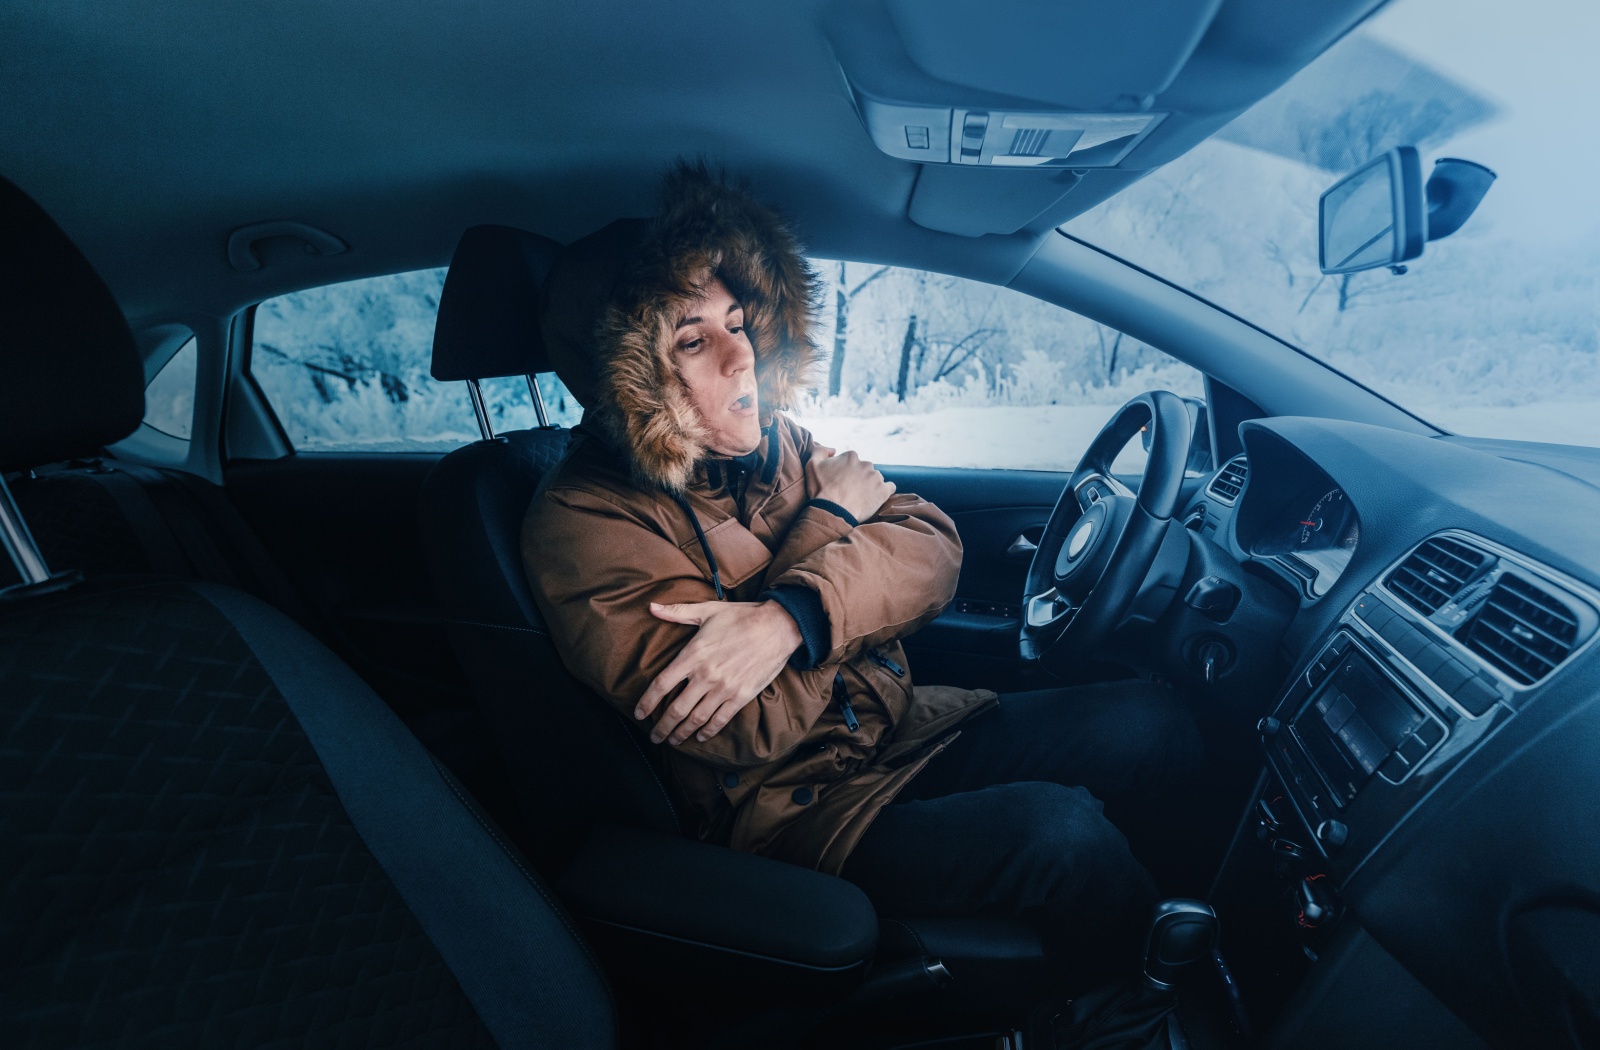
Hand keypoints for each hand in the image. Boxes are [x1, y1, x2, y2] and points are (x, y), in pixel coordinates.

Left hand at [636, 599, 803, 744]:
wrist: (777, 626)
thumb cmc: (742, 617)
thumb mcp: (707, 610)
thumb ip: (677, 612)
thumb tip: (651, 607)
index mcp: (693, 655)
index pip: (662, 684)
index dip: (647, 702)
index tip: (638, 713)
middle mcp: (705, 675)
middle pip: (676, 709)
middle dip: (662, 727)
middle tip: (654, 736)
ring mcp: (724, 688)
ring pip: (696, 719)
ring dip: (682, 733)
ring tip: (673, 740)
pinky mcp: (741, 696)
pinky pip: (720, 719)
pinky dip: (708, 731)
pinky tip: (700, 736)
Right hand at [811, 449, 895, 522]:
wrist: (832, 512)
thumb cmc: (820, 490)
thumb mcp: (811, 465)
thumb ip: (820, 451)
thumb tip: (833, 449)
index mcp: (851, 456)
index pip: (852, 461)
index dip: (846, 471)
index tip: (841, 481)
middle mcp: (866, 463)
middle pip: (865, 469)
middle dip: (859, 477)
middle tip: (851, 491)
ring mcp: (876, 477)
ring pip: (876, 478)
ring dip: (871, 485)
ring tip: (861, 497)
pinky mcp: (883, 491)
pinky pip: (890, 487)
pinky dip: (885, 491)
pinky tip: (877, 497)